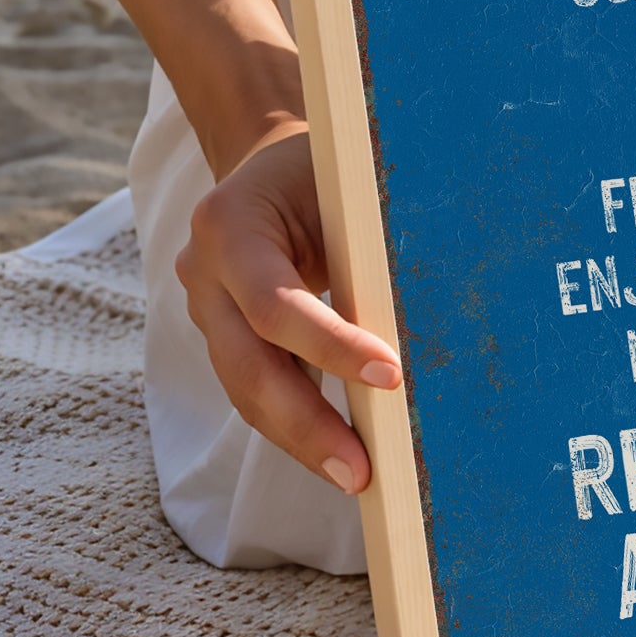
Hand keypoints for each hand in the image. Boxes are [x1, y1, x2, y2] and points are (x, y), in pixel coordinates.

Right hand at [174, 125, 401, 492]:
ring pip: (247, 390)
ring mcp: (206, 308)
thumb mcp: (346, 182)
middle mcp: (204, 271)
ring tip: (356, 477)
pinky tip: (340, 454)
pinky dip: (299, 423)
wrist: (274, 160)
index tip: (391, 376)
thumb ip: (369, 241)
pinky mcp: (225, 335)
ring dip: (302, 438)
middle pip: (248, 366)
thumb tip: (431, 315)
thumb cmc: (326, 165)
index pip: (275, 304)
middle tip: (360, 472)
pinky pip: (259, 388)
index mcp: (229, 222)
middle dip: (306, 424)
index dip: (330, 346)